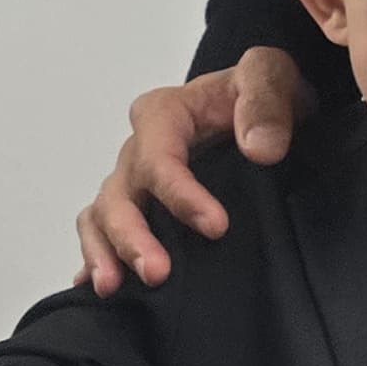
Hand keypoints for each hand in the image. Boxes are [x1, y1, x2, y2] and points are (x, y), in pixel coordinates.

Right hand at [75, 46, 305, 294]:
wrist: (265, 111)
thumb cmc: (260, 93)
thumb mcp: (271, 77)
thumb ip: (264, 102)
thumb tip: (260, 149)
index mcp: (164, 115)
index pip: (159, 157)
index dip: (181, 195)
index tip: (217, 227)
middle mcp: (138, 150)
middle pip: (118, 194)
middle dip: (131, 236)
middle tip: (157, 273)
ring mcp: (133, 182)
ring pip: (101, 216)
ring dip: (104, 253)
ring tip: (113, 289)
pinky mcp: (138, 207)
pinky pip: (102, 232)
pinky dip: (95, 258)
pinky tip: (97, 289)